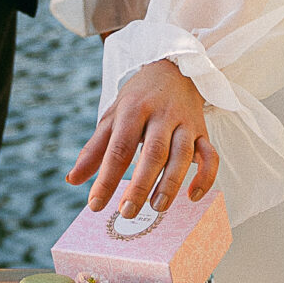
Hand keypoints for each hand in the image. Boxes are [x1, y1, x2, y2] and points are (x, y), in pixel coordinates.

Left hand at [66, 58, 216, 217]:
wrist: (172, 69)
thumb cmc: (138, 99)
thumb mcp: (112, 117)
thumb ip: (94, 149)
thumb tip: (73, 179)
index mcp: (134, 110)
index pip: (119, 147)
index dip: (107, 178)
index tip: (95, 204)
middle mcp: (162, 115)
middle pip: (153, 152)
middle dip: (140, 185)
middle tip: (127, 212)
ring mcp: (185, 123)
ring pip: (182, 155)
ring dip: (170, 183)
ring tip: (157, 207)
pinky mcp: (202, 132)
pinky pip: (210, 155)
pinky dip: (206, 176)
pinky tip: (193, 195)